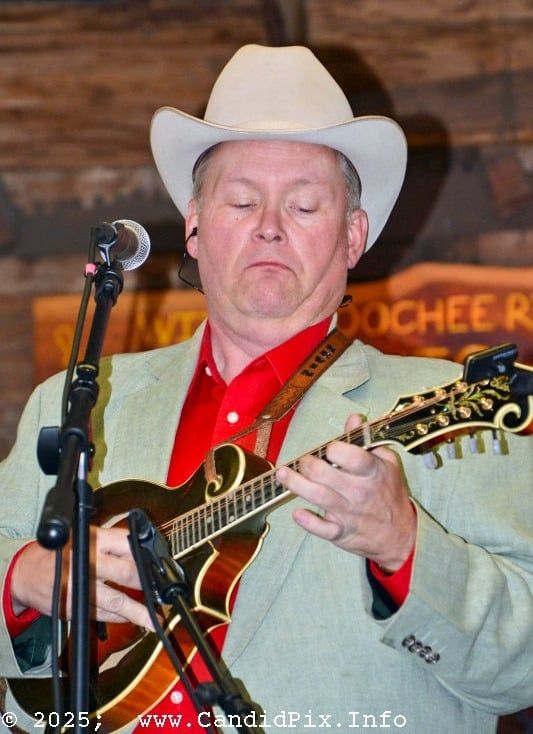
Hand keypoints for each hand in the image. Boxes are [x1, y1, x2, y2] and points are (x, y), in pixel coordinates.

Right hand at [10, 526, 153, 628]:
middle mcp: (88, 563)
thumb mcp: (85, 537)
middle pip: (126, 572)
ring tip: (155, 620)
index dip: (146, 557)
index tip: (158, 566)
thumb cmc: (61, 553)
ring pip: (117, 601)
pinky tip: (133, 619)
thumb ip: (112, 543)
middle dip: (146, 582)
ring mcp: (82, 588)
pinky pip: (104, 615)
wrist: (27, 573)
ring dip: (138, 612)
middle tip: (161, 590)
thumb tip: (142, 551)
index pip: (128, 546)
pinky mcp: (76, 608)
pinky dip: (121, 618)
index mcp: (93, 541)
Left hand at [276, 414, 416, 570]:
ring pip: (318, 497)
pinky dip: (309, 522)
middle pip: (324, 474)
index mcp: (372, 471)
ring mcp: (349, 513)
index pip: (350, 455)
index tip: (328, 448)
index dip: (334, 449)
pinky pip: (323, 529)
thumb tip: (353, 418)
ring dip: (296, 484)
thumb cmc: (390, 493)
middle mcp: (359, 492)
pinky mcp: (341, 533)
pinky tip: (297, 513)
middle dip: (307, 464)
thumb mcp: (386, 463)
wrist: (401, 534)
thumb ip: (366, 441)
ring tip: (282, 474)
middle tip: (302, 461)